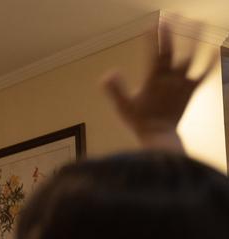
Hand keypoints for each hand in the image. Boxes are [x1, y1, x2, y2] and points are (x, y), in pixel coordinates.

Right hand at [102, 22, 215, 150]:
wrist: (159, 135)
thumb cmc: (139, 121)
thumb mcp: (123, 106)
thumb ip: (115, 89)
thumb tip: (108, 73)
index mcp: (153, 79)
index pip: (155, 54)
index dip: (154, 39)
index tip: (153, 25)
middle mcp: (170, 78)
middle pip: (173, 51)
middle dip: (172, 34)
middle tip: (174, 16)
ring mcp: (183, 83)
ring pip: (191, 58)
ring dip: (195, 40)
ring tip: (199, 23)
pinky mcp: (192, 90)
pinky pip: (204, 74)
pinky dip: (211, 62)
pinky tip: (216, 50)